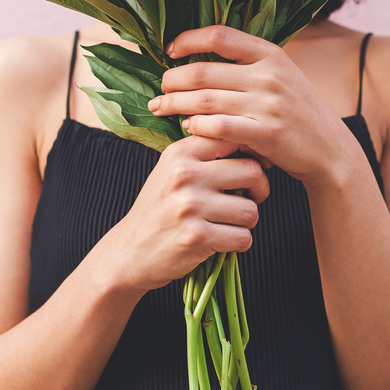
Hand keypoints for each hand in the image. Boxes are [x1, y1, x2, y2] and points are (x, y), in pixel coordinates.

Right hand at [98, 133, 269, 293]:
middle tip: (249, 199)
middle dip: (259, 189)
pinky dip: (239, 243)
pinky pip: (243, 238)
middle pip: (252, 171)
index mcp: (180, 153)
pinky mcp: (197, 237)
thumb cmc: (159, 210)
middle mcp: (184, 175)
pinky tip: (222, 242)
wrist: (130, 251)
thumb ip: (204, 154)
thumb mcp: (171, 170)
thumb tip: (251, 141)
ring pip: (250, 210)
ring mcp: (190, 207)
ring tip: (228, 224)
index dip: (251, 154)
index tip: (250, 170)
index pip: (233, 138)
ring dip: (246, 222)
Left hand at [147, 25, 365, 186]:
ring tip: (161, 108)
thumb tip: (201, 58)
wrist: (331, 151)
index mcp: (271, 54)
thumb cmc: (299, 114)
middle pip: (204, 71)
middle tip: (160, 88)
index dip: (189, 39)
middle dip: (173, 80)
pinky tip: (188, 128)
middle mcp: (269, 75)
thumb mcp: (282, 77)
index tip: (171, 49)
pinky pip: (219, 127)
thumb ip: (249, 65)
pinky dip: (197, 127)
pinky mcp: (266, 134)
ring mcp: (269, 105)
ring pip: (205, 100)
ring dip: (176, 104)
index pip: (221, 35)